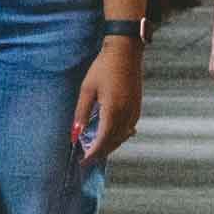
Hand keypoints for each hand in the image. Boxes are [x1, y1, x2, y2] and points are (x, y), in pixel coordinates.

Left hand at [75, 36, 144, 167]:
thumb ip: (82, 112)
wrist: (126, 53)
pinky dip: (119, 137)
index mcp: (112, 110)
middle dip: (100, 153)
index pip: (102, 140)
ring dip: (109, 146)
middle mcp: (126, 114)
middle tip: (87, 159)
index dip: (92, 153)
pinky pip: (128, 129)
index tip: (83, 160)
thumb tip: (75, 133)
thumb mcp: (87, 89)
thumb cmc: (104, 68)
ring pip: (122, 138)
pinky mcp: (137, 108)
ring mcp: (134, 111)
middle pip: (113, 142)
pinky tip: (112, 137)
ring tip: (96, 150)